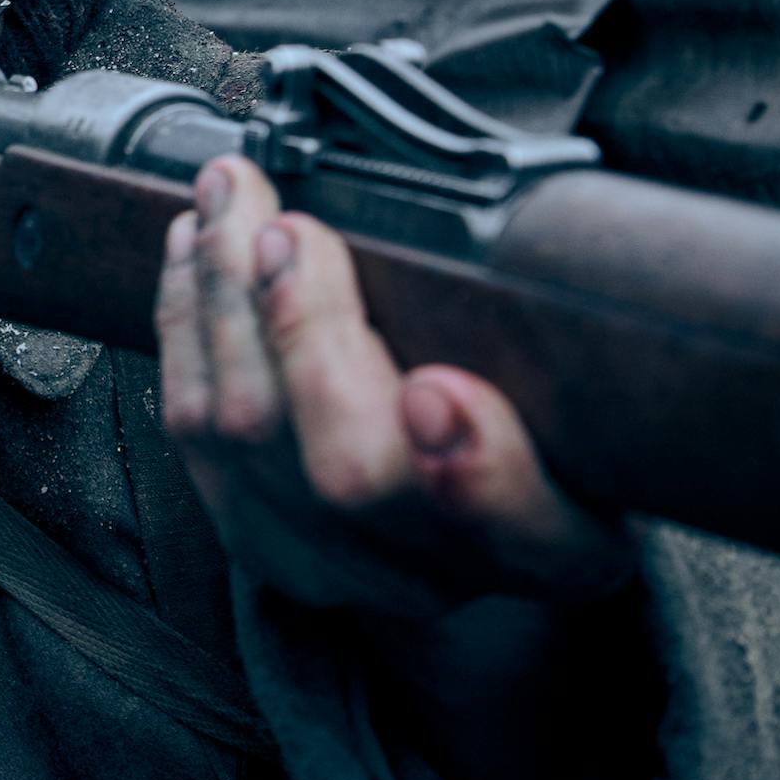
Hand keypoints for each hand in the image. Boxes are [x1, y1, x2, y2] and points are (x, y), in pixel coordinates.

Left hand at [156, 155, 631, 619]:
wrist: (460, 524)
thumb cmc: (541, 433)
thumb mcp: (593, 402)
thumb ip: (559, 350)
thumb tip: (495, 238)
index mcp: (560, 545)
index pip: (527, 526)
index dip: (478, 469)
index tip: (438, 391)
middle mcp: (439, 576)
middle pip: (352, 471)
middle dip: (307, 329)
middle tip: (290, 227)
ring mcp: (332, 567)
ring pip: (246, 436)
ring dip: (225, 298)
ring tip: (229, 203)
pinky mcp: (253, 539)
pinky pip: (191, 428)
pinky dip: (187, 321)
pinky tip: (194, 251)